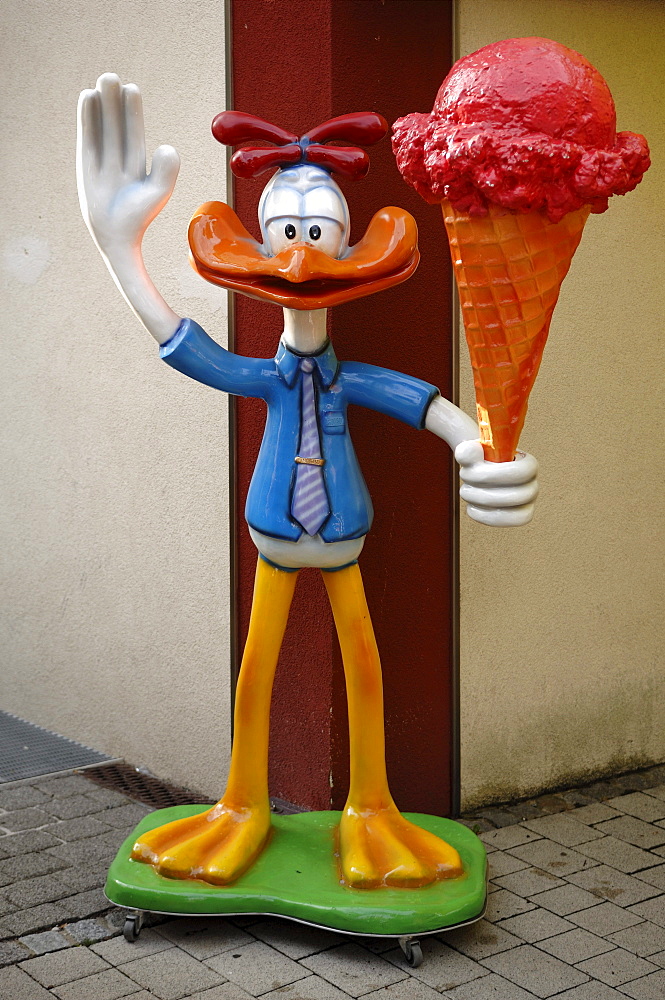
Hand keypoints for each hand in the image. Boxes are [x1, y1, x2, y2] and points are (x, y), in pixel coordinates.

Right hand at [77, 73, 179, 255]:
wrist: (117, 236)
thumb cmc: (139, 217)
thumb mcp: (159, 192)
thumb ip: (167, 170)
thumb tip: (167, 147)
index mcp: (137, 164)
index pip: (133, 132)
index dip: (132, 111)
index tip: (131, 89)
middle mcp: (118, 159)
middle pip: (116, 125)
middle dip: (114, 102)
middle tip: (111, 77)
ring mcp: (101, 161)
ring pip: (101, 128)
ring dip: (101, 106)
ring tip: (101, 81)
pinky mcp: (86, 165)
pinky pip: (87, 137)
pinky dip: (87, 118)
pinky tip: (86, 97)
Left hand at [454, 440, 538, 526]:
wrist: (479, 471)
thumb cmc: (479, 460)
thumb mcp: (471, 451)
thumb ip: (467, 450)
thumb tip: (469, 450)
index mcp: (528, 465)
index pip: (524, 472)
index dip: (495, 473)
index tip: (477, 467)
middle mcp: (531, 486)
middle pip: (519, 495)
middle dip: (486, 489)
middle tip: (467, 480)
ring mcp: (524, 504)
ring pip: (513, 513)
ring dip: (483, 502)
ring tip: (467, 491)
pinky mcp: (513, 517)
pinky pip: (504, 523)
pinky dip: (484, 516)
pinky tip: (472, 506)